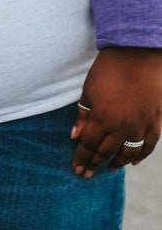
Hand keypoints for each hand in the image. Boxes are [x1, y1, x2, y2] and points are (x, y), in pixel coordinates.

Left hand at [72, 47, 161, 176]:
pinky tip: (132, 162)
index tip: (76, 169)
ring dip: (117, 163)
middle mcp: (121, 126)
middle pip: (106, 152)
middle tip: (87, 174)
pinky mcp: (155, 122)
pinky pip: (148, 146)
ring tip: (108, 168)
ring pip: (128, 153)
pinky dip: (140, 156)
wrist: (137, 54)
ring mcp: (140, 126)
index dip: (82, 158)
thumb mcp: (88, 90)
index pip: (89, 145)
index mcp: (102, 118)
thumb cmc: (108, 69)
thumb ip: (83, 115)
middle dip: (94, 164)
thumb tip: (75, 137)